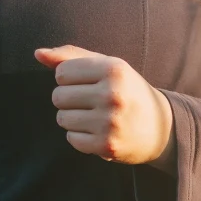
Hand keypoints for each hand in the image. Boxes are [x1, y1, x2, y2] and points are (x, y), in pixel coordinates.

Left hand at [34, 45, 175, 173]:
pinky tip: (98, 132)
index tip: (88, 85)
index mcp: (113, 69)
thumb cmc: (127, 91)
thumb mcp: (107, 66)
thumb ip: (72, 57)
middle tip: (90, 103)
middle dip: (69, 100)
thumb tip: (38, 54)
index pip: (62, 73)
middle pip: (58, 96)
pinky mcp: (107, 145)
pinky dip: (80, 137)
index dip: (70, 80)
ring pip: (62, 118)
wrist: (161, 128)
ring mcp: (110, 122)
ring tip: (94, 118)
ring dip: (73, 119)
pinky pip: (72, 139)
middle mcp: (112, 94)